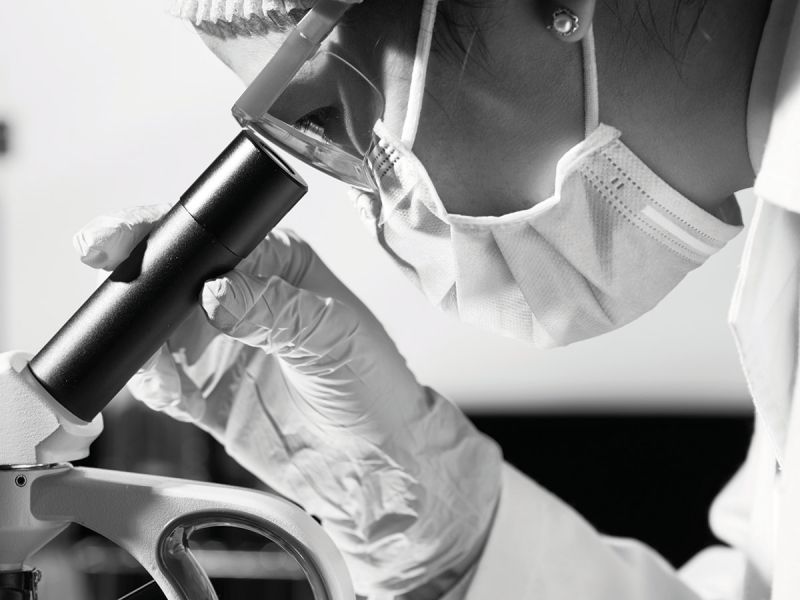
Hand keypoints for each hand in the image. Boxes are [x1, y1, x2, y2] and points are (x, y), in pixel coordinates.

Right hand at [74, 204, 501, 597]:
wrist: (374, 462)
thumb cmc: (375, 387)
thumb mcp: (333, 336)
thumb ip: (274, 312)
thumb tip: (214, 294)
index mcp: (279, 266)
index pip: (212, 235)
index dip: (165, 232)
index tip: (126, 238)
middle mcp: (246, 299)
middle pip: (173, 277)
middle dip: (137, 281)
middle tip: (116, 290)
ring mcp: (222, 347)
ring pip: (157, 329)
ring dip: (141, 339)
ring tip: (152, 357)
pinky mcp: (208, 393)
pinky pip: (163, 381)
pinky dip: (151, 381)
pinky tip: (163, 386)